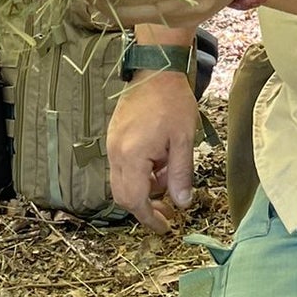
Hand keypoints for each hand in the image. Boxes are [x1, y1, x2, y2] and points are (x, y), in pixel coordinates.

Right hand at [107, 69, 199, 233]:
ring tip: (169, 175)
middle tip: (168, 212)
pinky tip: (159, 162)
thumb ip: (181, 174)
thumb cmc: (172, 102)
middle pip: (124, 195)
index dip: (150, 217)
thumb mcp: (184, 140)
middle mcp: (116, 153)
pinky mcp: (114, 136)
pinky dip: (140, 173)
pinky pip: (123, 165)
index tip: (165, 227)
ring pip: (123, 181)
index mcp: (132, 155)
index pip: (135, 199)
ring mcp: (112, 144)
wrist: (156, 69)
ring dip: (145, 188)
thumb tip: (182, 203)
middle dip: (146, 206)